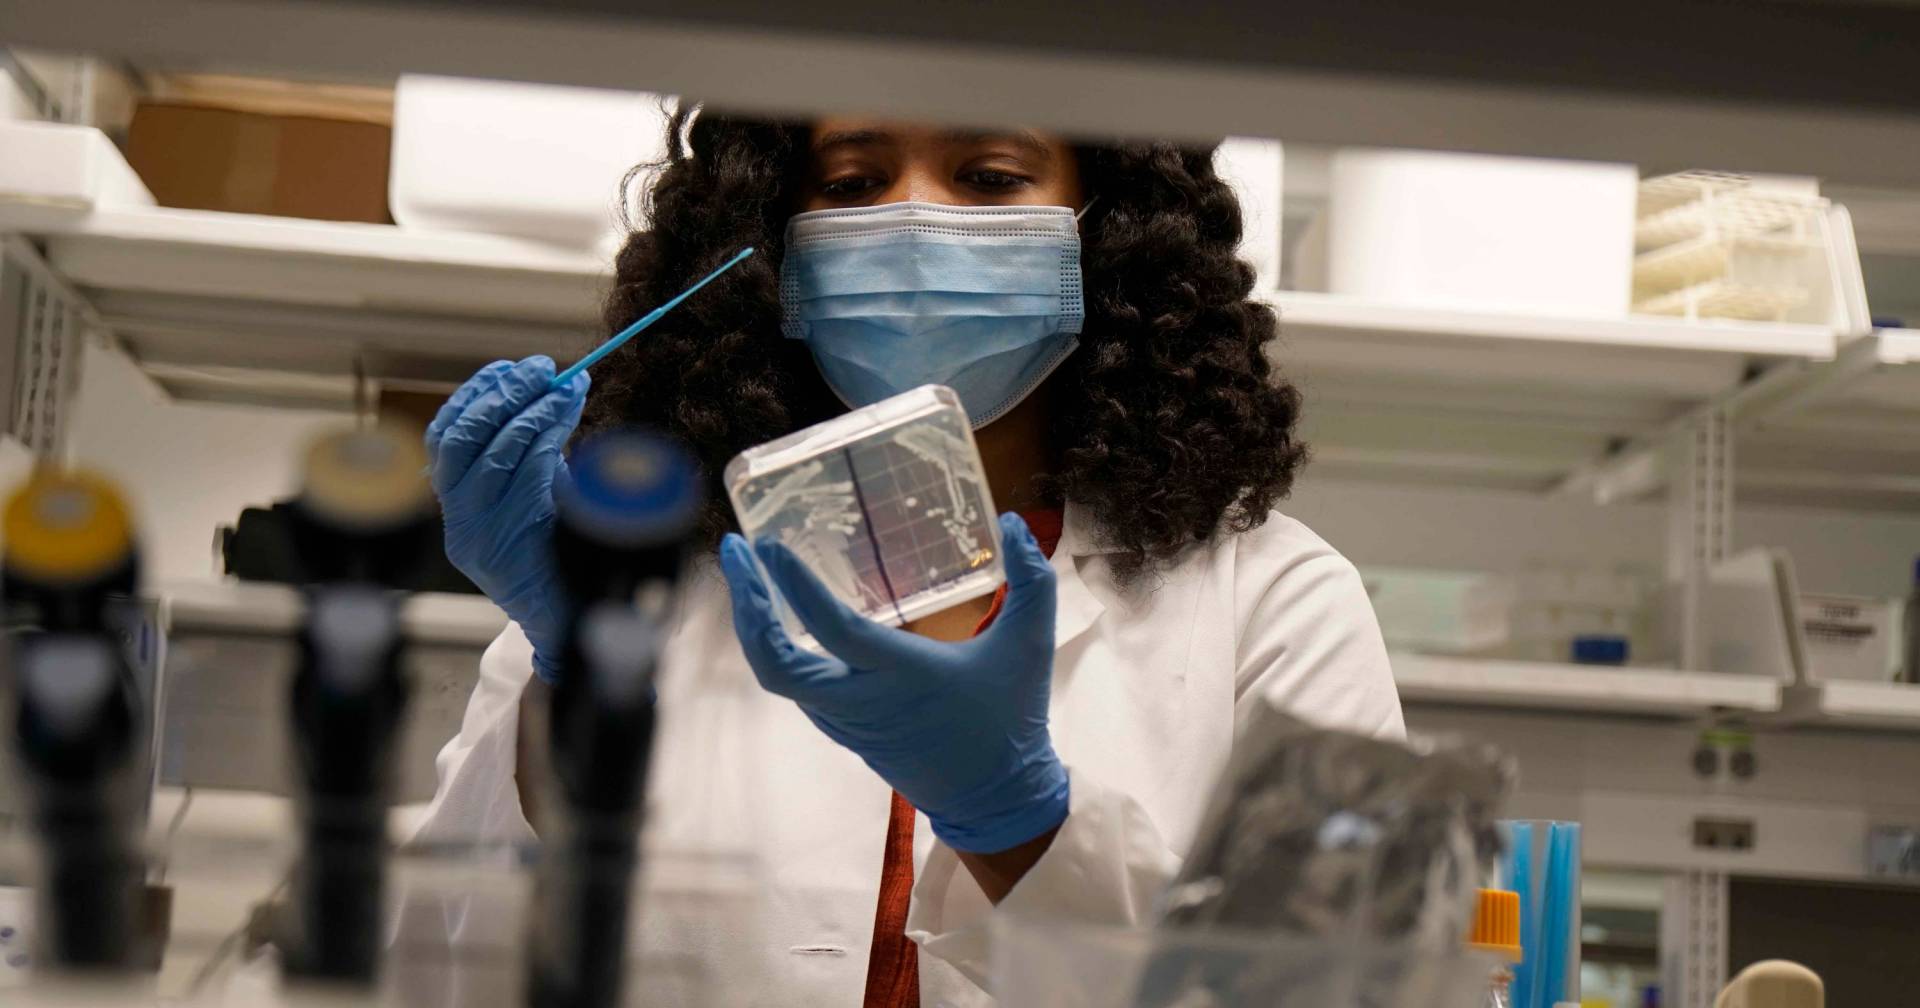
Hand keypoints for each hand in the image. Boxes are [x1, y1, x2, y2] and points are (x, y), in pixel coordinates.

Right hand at [426, 356, 588, 682]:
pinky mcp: (497, 551)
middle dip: (501, 395)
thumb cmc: (562, 553)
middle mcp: (454, 520)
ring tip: (565, 388)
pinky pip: (518, 482)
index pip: (444, 436)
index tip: (511, 366)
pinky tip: (564, 421)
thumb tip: (558, 386)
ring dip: (531, 412)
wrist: (571, 621)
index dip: (474, 394)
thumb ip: (537, 448)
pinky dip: (543, 442)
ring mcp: (471, 538)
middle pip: (459, 440)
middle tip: (543, 369)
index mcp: (456, 504)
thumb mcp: (543, 492)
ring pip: (490, 456)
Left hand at [719, 513, 1067, 853]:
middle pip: (776, 662)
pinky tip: (775, 616)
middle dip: (749, 606)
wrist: (996, 800)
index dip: (796, 588)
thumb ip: (1031, 579)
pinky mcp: (844, 731)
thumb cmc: (1012, 719)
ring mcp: (848, 721)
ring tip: (747, 575)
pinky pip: (793, 688)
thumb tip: (1012, 521)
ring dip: (755, 625)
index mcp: (905, 675)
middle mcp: (864, 701)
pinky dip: (774, 649)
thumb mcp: (1031, 643)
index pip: (833, 629)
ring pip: (776, 676)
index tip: (770, 545)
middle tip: (735, 551)